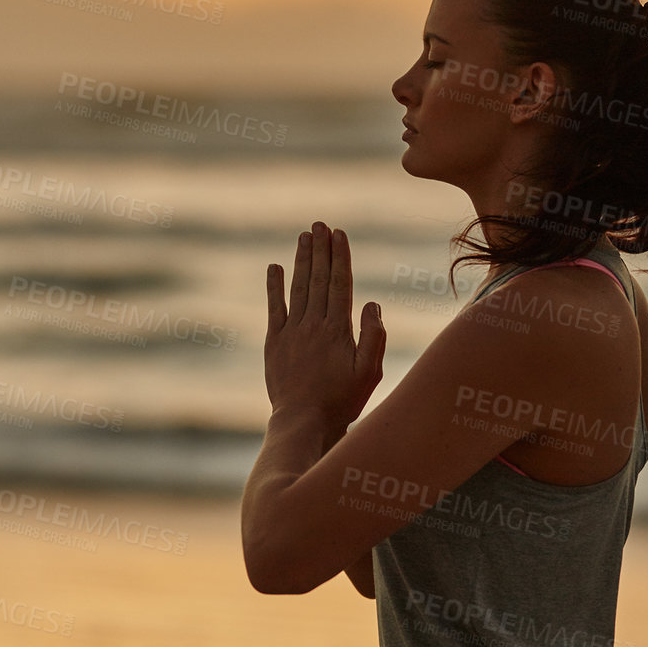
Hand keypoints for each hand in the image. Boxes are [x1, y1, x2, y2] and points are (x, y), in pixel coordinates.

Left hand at [264, 221, 385, 427]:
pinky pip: (274, 308)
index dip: (339, 257)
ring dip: (301, 260)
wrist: (304, 422)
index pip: (340, 283)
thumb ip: (374, 337)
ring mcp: (292, 332)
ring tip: (305, 236)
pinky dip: (274, 286)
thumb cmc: (342, 400)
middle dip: (320, 250)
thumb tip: (373, 303)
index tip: (339, 234)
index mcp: (338, 329)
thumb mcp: (370, 372)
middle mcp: (314, 324)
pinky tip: (274, 267)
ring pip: (298, 287)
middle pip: (318, 279)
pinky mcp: (274, 342)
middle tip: (320, 224)